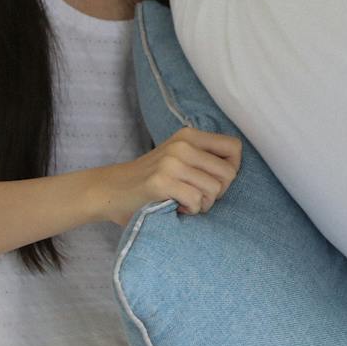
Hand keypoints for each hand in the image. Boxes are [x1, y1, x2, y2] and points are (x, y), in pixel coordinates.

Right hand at [96, 127, 242, 223]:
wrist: (110, 190)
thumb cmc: (150, 179)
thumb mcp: (177, 157)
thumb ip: (202, 157)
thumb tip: (236, 169)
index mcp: (189, 135)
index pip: (235, 147)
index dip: (232, 168)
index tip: (214, 180)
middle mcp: (183, 145)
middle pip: (229, 173)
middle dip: (218, 192)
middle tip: (198, 196)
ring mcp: (171, 162)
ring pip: (215, 189)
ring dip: (203, 204)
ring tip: (185, 201)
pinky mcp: (161, 182)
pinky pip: (196, 201)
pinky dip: (191, 210)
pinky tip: (176, 207)